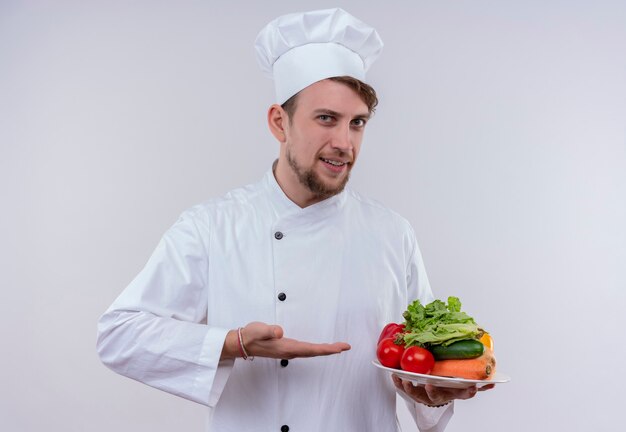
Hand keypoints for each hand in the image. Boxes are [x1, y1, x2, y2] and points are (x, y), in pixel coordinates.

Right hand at [221, 321, 350, 359]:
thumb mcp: (258, 330)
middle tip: (346, 346)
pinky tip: (319, 347)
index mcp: (287, 347)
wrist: (241, 343)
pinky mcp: (286, 348)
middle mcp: (290, 351)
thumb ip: (269, 331)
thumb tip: (279, 332)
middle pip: (315, 352)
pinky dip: (316, 349)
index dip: (327, 349)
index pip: (311, 349)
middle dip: (331, 350)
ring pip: (311, 352)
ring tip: (337, 347)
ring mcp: (288, 351)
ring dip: (325, 350)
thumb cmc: (250, 335)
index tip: (340, 348)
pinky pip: (306, 350)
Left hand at [392, 374, 494, 406]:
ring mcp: (424, 395)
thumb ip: (479, 385)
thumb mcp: (463, 386)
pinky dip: (398, 382)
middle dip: (433, 391)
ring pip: (416, 393)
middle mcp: (439, 396)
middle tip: (430, 384)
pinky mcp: (413, 392)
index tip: (471, 388)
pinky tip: (393, 374)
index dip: (467, 392)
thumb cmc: (449, 385)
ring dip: (409, 387)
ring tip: (404, 379)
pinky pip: (403, 388)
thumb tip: (494, 383)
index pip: (463, 394)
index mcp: (453, 393)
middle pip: (436, 396)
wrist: (437, 392)